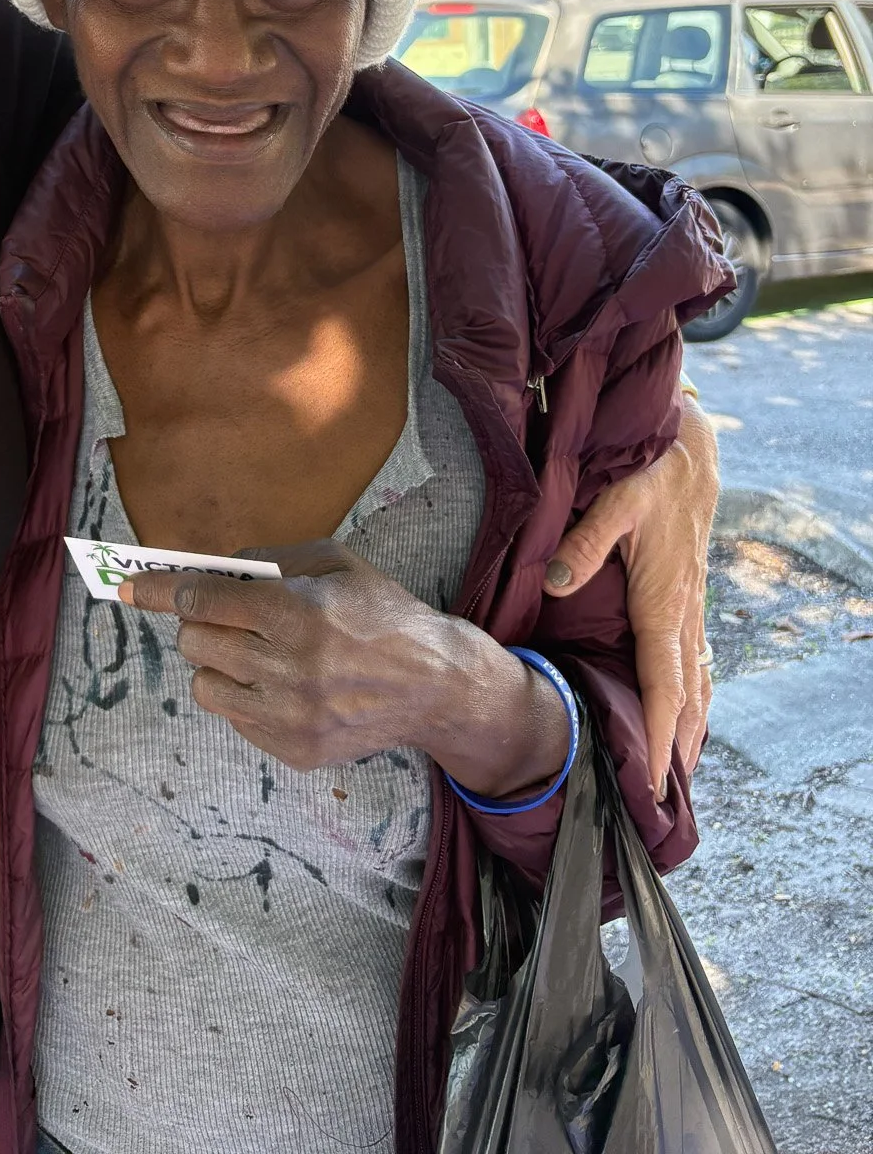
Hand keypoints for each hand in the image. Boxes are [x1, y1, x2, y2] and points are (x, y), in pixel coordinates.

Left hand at [122, 542, 567, 795]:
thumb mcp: (332, 560)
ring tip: (253, 651)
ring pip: (204, 684)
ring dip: (216, 661)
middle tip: (224, 615)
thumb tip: (209, 568)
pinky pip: (234, 717)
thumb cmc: (381, 611)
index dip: (162, 589)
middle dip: (199, 621)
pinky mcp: (293, 749)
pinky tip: (279, 682)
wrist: (434, 684)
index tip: (130, 586)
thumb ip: (266, 560)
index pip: (202, 598)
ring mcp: (289, 715)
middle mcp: (287, 667)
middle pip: (195, 641)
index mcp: (295, 612)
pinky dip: (242, 695)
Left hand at [543, 394, 717, 797]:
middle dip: (676, 748)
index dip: (658, 731)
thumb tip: (556, 582)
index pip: (662, 682)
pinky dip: (694, 698)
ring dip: (689, 729)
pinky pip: (695, 661)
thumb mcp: (617, 499)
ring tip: (677, 774)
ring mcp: (690, 609)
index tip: (653, 776)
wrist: (690, 450)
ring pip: (695, 683)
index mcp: (663, 601)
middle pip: (685, 697)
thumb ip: (585, 541)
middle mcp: (683, 614)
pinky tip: (687, 716)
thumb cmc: (650, 473)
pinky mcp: (688, 600)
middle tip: (665, 800)